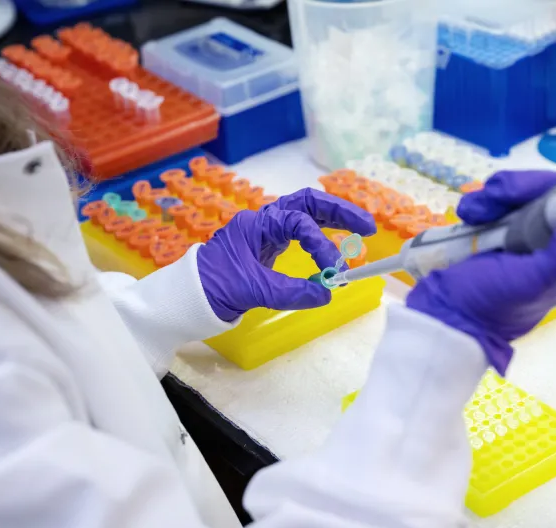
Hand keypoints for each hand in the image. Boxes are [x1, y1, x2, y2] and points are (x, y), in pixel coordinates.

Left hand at [198, 188, 376, 321]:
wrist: (189, 296)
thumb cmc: (213, 287)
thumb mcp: (252, 290)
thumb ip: (290, 291)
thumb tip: (327, 293)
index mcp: (256, 224)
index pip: (299, 223)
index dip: (321, 244)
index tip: (334, 270)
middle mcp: (263, 221)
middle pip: (307, 203)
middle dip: (338, 211)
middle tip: (367, 226)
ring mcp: (266, 232)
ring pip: (305, 214)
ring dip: (333, 220)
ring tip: (361, 231)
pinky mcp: (268, 247)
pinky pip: (299, 233)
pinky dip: (320, 235)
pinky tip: (335, 246)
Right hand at [406, 170, 555, 374]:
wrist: (445, 317)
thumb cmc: (488, 303)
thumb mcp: (532, 280)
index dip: (545, 188)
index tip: (513, 198)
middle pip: (546, 189)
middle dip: (512, 191)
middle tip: (483, 205)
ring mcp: (527, 236)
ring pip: (519, 192)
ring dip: (489, 197)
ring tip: (469, 215)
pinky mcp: (500, 233)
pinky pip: (497, 202)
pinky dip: (478, 203)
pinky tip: (466, 217)